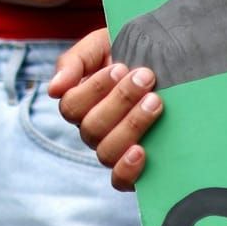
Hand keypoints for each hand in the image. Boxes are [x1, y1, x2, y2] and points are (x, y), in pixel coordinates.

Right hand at [48, 29, 159, 191]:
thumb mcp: (103, 44)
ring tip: (156, 101)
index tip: (122, 66)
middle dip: (121, 100)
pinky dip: (127, 169)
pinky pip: (121, 180)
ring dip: (131, 125)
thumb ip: (75, 61)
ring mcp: (115, 149)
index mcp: (82, 104)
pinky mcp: (136, 166)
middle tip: (147, 77)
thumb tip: (53, 89)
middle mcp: (95, 130)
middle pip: (92, 128)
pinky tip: (141, 151)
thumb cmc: (133, 50)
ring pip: (107, 151)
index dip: (95, 88)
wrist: (173, 57)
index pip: (72, 106)